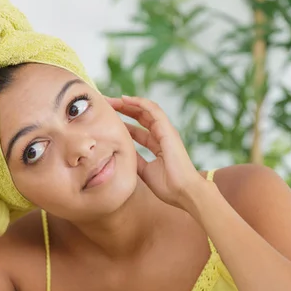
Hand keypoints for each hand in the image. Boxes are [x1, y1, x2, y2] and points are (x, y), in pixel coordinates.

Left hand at [106, 95, 203, 209]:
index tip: (107, 121)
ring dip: (128, 104)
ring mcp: (166, 131)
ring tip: (112, 100)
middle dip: (123, 110)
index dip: (123, 124)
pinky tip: (126, 99)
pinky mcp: (168, 129)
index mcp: (157, 145)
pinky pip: (153, 111)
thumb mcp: (144, 170)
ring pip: (146, 110)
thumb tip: (120, 151)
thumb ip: (135, 159)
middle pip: (140, 117)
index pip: (138, 130)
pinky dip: (140, 103)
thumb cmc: (168, 185)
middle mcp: (162, 135)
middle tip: (106, 105)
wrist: (183, 191)